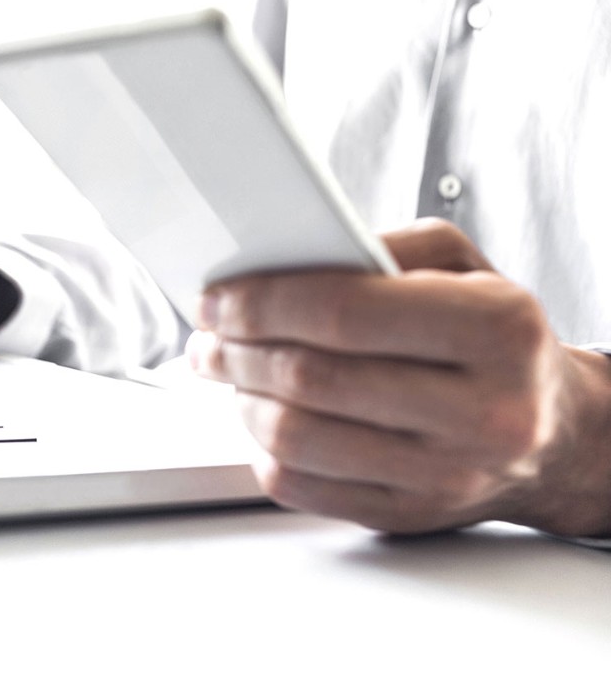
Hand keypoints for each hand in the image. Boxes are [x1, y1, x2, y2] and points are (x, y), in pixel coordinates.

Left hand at [187, 218, 610, 536]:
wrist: (553, 435)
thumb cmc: (494, 339)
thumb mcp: (465, 267)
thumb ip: (385, 246)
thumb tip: (289, 255)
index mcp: (496, 329)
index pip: (344, 313)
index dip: (262, 303)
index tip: (218, 298)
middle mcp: (480, 410)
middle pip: (310, 378)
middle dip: (236, 351)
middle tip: (208, 336)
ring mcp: (445, 474)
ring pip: (295, 437)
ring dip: (240, 398)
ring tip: (229, 371)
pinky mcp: (409, 515)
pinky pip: (300, 485)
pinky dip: (262, 447)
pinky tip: (263, 416)